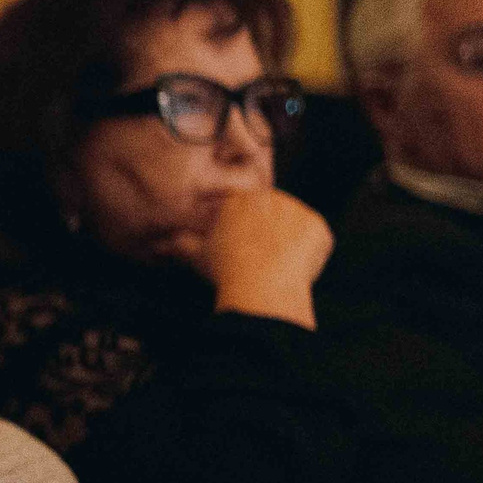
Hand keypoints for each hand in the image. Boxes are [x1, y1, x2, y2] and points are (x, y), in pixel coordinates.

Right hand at [195, 187, 330, 327]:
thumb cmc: (226, 271)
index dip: (246, 236)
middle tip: (261, 265)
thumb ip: (182, 245)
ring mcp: (297, 210)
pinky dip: (310, 256)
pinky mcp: (318, 227)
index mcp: (240, 200)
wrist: (260, 286)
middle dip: (269, 237)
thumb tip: (165, 244)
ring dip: (290, 245)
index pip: (247, 214)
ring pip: (295, 229)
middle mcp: (270, 196)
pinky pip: (316, 242)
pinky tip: (295, 270)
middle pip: (273, 217)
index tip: (243, 256)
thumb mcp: (198, 256)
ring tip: (277, 269)